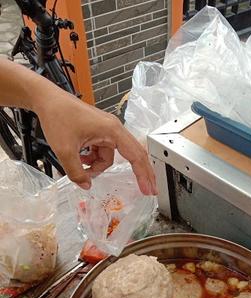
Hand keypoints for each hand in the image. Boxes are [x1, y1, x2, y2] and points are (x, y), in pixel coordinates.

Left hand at [35, 89, 156, 194]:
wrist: (47, 100)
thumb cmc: (58, 116)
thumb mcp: (65, 150)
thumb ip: (77, 172)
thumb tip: (86, 185)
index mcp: (112, 130)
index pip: (135, 156)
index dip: (143, 174)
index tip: (149, 189)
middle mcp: (114, 130)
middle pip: (133, 156)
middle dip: (137, 173)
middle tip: (146, 190)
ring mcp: (107, 131)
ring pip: (110, 158)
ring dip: (98, 166)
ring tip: (82, 166)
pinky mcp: (99, 133)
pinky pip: (102, 153)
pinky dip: (93, 160)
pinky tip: (81, 158)